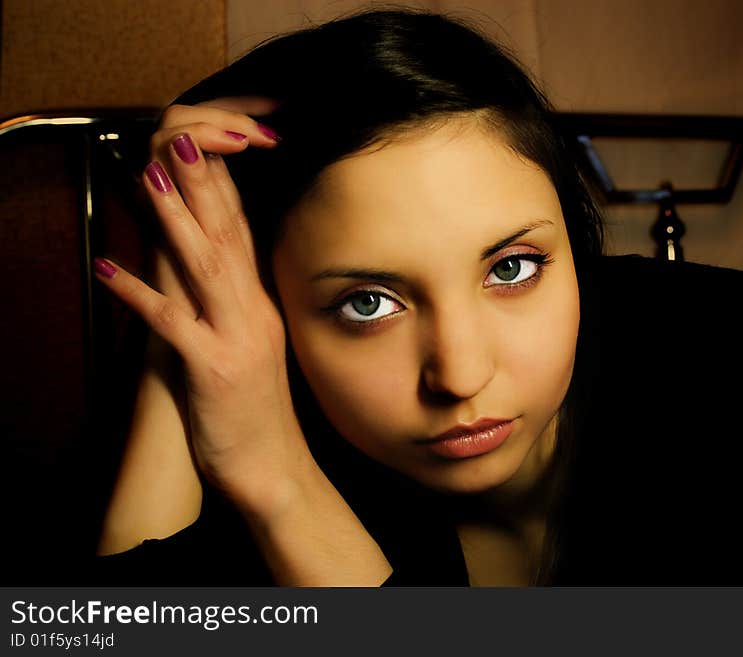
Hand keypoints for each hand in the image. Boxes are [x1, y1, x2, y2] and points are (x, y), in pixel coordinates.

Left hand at [96, 100, 304, 519]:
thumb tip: (217, 275)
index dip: (226, 193)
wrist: (274, 467)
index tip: (210, 152)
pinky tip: (108, 267)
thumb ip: (238, 308)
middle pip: (229, 239)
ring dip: (178, 222)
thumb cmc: (259, 412)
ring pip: (206, 268)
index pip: (245, 238)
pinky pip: (172, 323)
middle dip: (206, 187)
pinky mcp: (213, 369)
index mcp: (262, 308)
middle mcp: (254, 314)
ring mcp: (236, 339)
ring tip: (153, 179)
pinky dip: (139, 293)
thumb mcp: (253, 350)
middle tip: (185, 141)